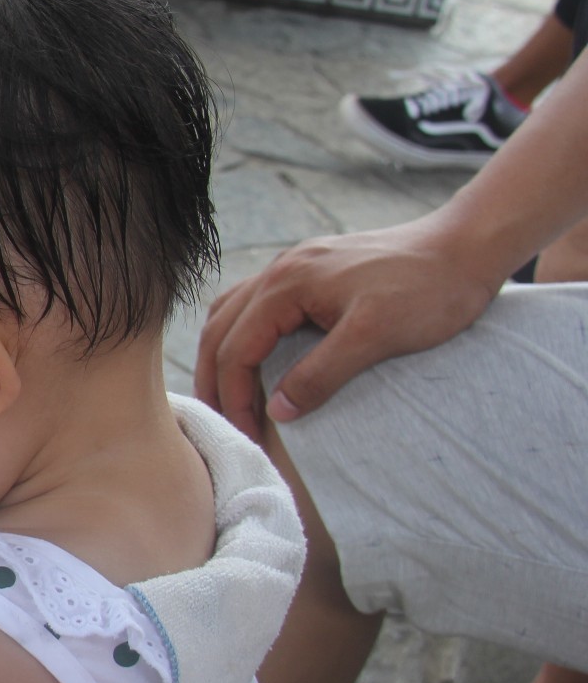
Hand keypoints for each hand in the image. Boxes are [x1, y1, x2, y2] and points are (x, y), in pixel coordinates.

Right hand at [193, 223, 498, 438]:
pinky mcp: (311, 270)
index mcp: (287, 283)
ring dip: (224, 356)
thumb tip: (277, 412)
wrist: (467, 246)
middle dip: (216, 380)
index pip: (235, 348)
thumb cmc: (428, 289)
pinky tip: (257, 356)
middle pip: (220, 330)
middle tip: (226, 424)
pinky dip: (243, 335)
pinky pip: (255, 304)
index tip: (248, 436)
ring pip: (231, 313)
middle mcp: (280, 269)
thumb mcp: (374, 337)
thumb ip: (320, 373)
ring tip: (230, 395)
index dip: (234, 397)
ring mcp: (293, 266)